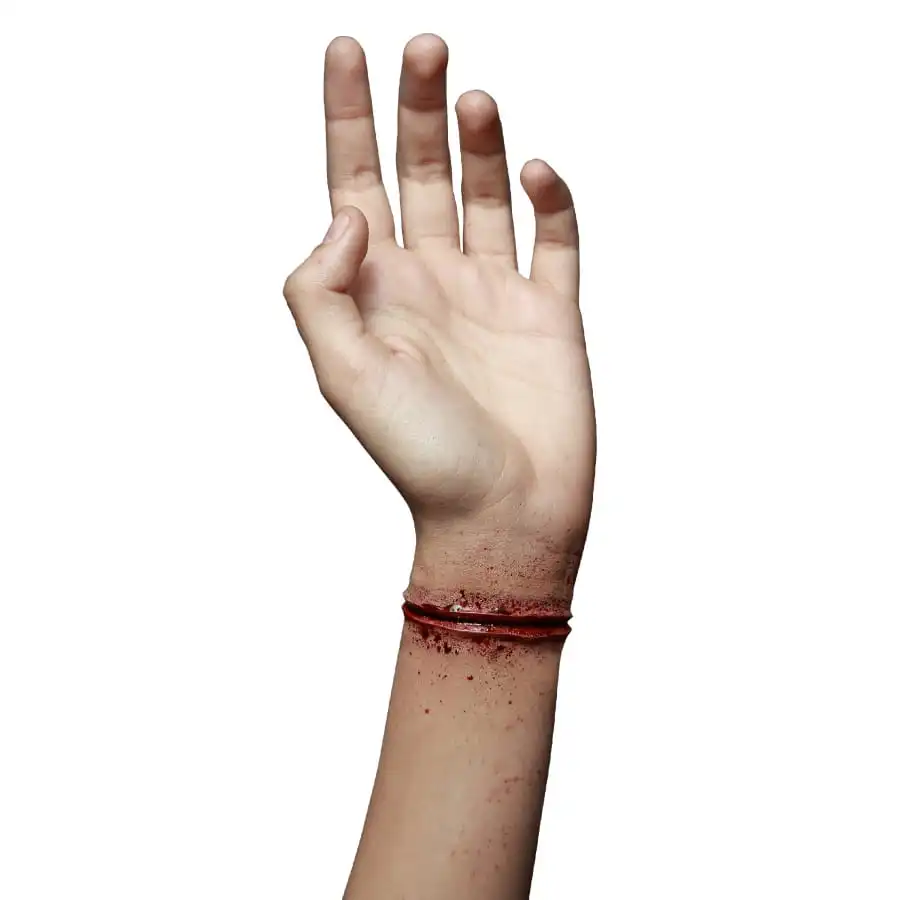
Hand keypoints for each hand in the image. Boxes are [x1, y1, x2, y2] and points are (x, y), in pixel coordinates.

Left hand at [283, 35, 595, 601]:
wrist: (505, 515)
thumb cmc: (424, 456)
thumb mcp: (344, 374)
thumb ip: (322, 288)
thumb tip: (348, 212)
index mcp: (378, 292)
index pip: (355, 185)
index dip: (348, 119)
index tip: (346, 51)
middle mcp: (432, 282)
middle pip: (419, 174)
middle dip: (415, 109)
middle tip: (423, 46)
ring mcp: (493, 294)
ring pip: (485, 194)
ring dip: (479, 142)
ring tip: (471, 97)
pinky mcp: (550, 313)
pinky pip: (553, 240)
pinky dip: (549, 200)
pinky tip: (535, 170)